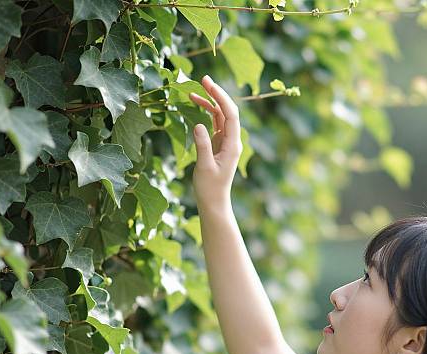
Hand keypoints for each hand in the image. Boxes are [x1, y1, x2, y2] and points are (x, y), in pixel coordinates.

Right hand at [189, 75, 242, 206]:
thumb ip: (203, 145)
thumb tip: (199, 125)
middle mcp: (231, 141)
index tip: (208, 84)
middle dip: (217, 94)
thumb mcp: (205, 167)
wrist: (213, 202)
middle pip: (227, 111)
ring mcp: (225, 142)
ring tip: (193, 92)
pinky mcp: (218, 145)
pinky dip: (206, 114)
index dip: (221, 97)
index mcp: (232, 145)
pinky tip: (195, 106)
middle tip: (203, 79)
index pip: (230, 115)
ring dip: (209, 103)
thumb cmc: (210, 188)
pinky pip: (214, 124)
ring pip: (220, 116)